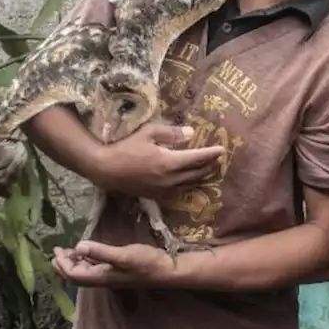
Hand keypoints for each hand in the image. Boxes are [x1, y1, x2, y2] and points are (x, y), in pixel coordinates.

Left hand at [52, 241, 172, 287]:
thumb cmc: (146, 263)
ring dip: (73, 262)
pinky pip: (94, 267)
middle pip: (76, 276)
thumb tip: (77, 247)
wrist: (167, 270)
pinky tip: (86, 251)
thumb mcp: (123, 255)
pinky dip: (85, 259)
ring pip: (85, 272)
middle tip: (56, 250)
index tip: (56, 251)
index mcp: (101, 277)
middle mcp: (103, 278)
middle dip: (64, 265)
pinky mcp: (117, 270)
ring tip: (66, 250)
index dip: (63, 265)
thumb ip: (100, 251)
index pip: (74, 275)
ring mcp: (110, 275)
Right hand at [91, 123, 224, 199]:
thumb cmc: (126, 147)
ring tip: (209, 170)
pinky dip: (187, 185)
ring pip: (189, 184)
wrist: (106, 170)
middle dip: (209, 166)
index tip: (222, 149)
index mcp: (169, 162)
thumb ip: (171, 133)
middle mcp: (170, 179)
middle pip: (196, 173)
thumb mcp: (148, 133)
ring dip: (200, 177)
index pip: (196, 158)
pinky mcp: (156, 196)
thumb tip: (191, 133)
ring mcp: (163, 190)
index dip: (211, 154)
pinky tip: (189, 181)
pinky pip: (178, 191)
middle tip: (219, 159)